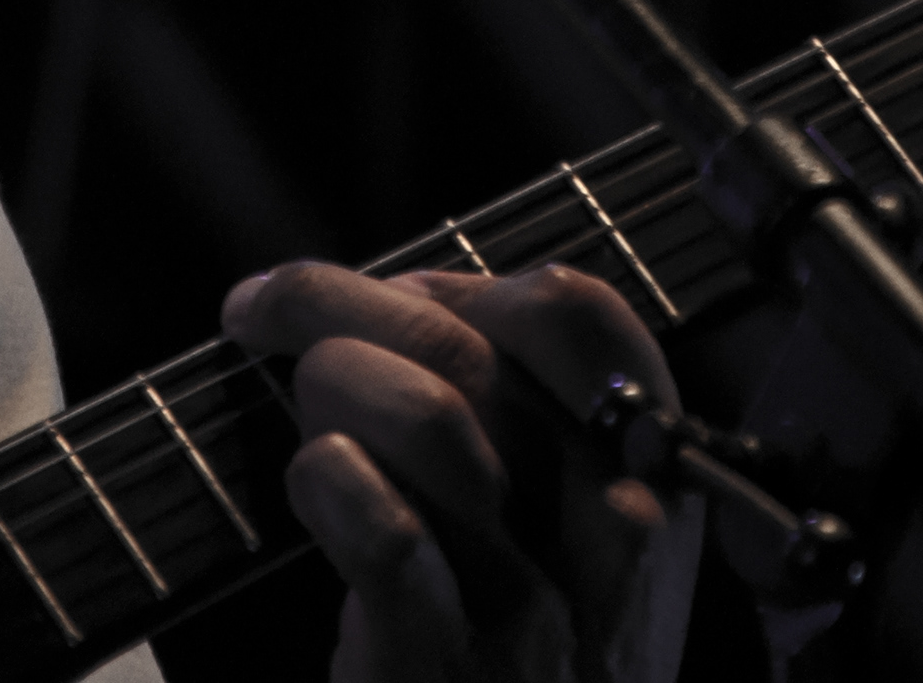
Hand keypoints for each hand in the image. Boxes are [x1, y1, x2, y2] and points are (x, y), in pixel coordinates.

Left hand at [222, 261, 701, 680]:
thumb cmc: (530, 673)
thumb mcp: (582, 552)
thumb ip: (530, 435)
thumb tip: (410, 306)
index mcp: (652, 484)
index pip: (585, 316)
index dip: (470, 279)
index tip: (403, 289)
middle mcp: (605, 537)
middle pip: (475, 347)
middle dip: (347, 298)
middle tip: (271, 307)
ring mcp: (526, 608)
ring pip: (430, 415)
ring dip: (332, 378)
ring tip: (300, 408)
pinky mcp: (437, 664)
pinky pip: (385, 529)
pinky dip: (328, 477)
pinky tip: (315, 483)